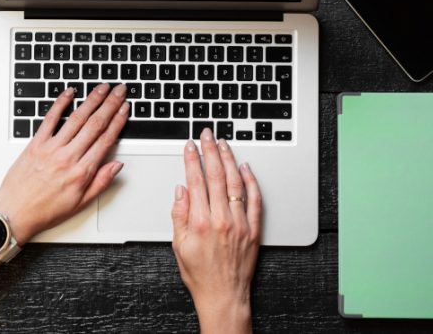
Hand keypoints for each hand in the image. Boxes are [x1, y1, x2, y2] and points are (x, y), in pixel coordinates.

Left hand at [0, 83, 129, 242]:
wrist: (14, 213)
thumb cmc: (45, 210)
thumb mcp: (80, 203)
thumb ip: (101, 182)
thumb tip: (117, 165)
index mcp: (81, 172)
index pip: (106, 140)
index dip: (118, 121)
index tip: (125, 108)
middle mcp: (68, 157)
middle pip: (95, 124)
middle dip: (110, 104)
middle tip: (120, 90)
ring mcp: (51, 148)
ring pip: (76, 118)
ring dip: (91, 100)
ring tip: (102, 88)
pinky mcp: (35, 144)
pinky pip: (50, 119)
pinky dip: (60, 104)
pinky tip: (69, 93)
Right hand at [171, 128, 261, 333]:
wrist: (223, 296)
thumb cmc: (200, 274)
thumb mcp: (178, 245)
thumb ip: (179, 214)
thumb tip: (181, 190)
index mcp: (200, 221)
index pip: (196, 180)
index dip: (192, 159)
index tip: (190, 146)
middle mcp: (222, 219)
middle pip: (216, 175)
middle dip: (211, 150)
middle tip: (207, 135)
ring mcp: (240, 223)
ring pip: (236, 182)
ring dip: (229, 160)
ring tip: (224, 145)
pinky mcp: (253, 229)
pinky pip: (254, 199)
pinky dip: (251, 181)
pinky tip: (246, 168)